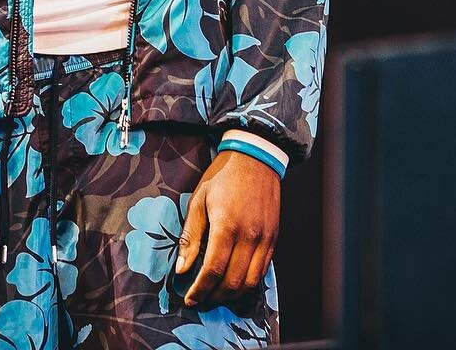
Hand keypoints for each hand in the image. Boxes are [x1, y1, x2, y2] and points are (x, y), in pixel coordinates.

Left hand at [176, 150, 280, 308]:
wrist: (256, 156)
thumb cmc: (223, 176)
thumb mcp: (199, 200)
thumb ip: (190, 237)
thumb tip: (181, 270)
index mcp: (227, 226)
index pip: (213, 271)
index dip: (200, 290)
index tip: (189, 299)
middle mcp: (249, 235)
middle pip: (233, 282)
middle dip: (214, 297)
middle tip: (202, 298)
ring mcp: (265, 237)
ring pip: (250, 281)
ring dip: (233, 294)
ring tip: (218, 293)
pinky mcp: (274, 236)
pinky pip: (263, 269)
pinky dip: (249, 281)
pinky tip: (236, 280)